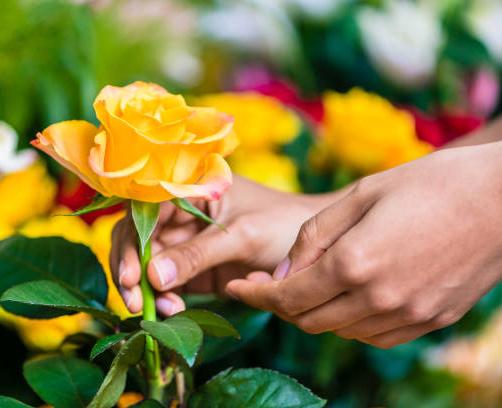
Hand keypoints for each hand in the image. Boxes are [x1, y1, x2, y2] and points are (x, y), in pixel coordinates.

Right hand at [110, 175, 337, 315]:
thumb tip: (152, 277)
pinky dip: (165, 299)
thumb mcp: (241, 235)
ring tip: (162, 310)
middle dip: (131, 271)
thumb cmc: (283, 223)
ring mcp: (186, 243)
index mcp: (189, 188)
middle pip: (138, 240)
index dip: (130, 242)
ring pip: (148, 265)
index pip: (144, 211)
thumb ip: (197, 254)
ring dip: (147, 289)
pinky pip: (168, 284)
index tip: (131, 275)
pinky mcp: (195, 270)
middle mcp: (181, 213)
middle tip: (135, 301)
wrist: (315, 249)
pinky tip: (173, 310)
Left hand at [227, 143, 501, 347]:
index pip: (287, 296)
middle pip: (309, 320)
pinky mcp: (432, 320)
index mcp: (355, 262)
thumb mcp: (360, 194)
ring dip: (314, 313)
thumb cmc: (430, 182)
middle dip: (279, 305)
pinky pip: (375, 336)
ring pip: (340, 331)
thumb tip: (282, 274)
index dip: (255, 294)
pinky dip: (350, 322)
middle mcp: (380, 298)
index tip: (238, 286)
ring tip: (306, 286)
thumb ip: (313, 237)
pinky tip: (347, 298)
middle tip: (266, 283)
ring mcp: (409, 314)